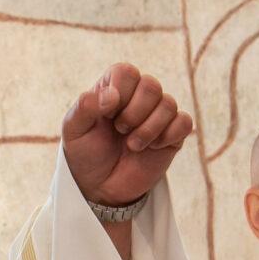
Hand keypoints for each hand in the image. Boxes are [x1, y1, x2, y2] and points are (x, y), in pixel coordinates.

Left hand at [61, 63, 192, 205]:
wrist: (101, 186)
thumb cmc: (86, 153)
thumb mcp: (74, 130)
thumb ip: (85, 107)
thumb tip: (112, 95)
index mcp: (114, 87)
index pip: (126, 72)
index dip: (119, 93)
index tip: (107, 115)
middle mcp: (138, 96)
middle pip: (151, 85)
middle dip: (134, 114)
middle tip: (120, 130)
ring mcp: (158, 114)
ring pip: (168, 104)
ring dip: (148, 129)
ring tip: (132, 145)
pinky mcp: (173, 134)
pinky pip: (184, 123)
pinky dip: (168, 136)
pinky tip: (152, 148)